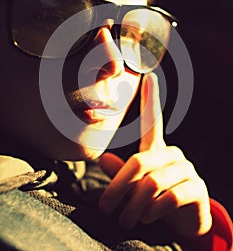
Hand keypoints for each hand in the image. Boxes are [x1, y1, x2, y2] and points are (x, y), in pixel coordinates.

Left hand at [98, 73, 211, 236]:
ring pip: (152, 182)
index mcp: (156, 150)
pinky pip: (170, 197)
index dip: (150, 99)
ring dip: (134, 205)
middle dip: (119, 186)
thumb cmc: (153, 201)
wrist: (183, 225)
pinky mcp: (197, 189)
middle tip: (106, 208)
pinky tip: (147, 218)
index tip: (148, 76)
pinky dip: (153, 210)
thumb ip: (121, 174)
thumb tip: (102, 160)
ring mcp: (186, 171)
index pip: (153, 121)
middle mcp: (172, 155)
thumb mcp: (134, 188)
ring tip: (126, 219)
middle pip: (140, 161)